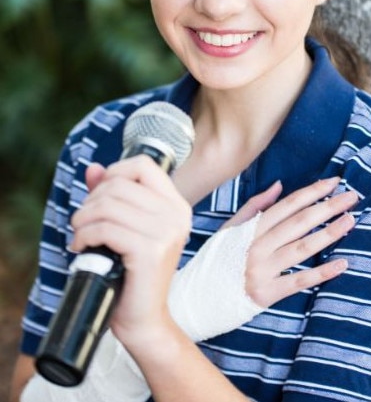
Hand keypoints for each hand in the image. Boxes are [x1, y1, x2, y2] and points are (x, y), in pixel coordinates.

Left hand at [70, 156, 191, 343]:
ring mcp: (166, 233)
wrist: (144, 319)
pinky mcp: (150, 252)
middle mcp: (177, 215)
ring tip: (80, 235)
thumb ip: (112, 195)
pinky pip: (105, 229)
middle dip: (91, 201)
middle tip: (82, 223)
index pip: (144, 165)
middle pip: (120, 184)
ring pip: (108, 206)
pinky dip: (84, 236)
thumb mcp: (126, 227)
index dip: (115, 173)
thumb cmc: (133, 273)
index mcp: (176, 205)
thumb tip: (93, 168)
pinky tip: (82, 247)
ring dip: (82, 220)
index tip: (100, 196)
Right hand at [227, 177, 355, 307]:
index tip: (333, 182)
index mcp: (250, 229)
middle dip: (327, 207)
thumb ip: (255, 206)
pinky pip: (299, 281)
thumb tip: (279, 185)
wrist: (197, 296)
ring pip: (302, 248)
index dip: (311, 192)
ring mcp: (263, 270)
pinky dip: (322, 273)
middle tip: (351, 196)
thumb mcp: (229, 228)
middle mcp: (257, 247)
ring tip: (350, 220)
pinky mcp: (267, 294)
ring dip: (329, 233)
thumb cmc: (216, 259)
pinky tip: (342, 263)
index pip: (287, 206)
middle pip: (299, 223)